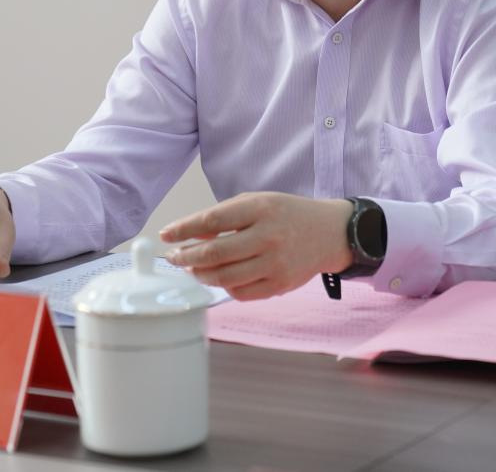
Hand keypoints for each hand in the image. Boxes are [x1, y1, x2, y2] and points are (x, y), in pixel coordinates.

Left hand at [160, 192, 352, 300]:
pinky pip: (241, 292)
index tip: (166, 235)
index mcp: (260, 209)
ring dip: (200, 275)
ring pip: (224, 277)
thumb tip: (191, 234)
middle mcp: (268, 236)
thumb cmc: (287, 214)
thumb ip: (225, 215)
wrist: (329, 233)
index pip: (211, 220)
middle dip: (186, 257)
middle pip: (214, 253)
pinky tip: (219, 277)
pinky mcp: (280, 285)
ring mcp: (275, 263)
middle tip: (174, 257)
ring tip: (192, 269)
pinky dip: (224, 287)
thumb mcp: (258, 202)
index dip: (183, 229)